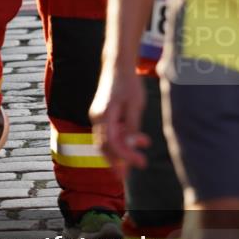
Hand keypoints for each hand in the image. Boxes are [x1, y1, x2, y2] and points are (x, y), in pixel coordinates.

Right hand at [90, 62, 149, 177]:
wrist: (117, 64)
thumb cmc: (128, 82)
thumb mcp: (136, 104)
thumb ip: (132, 125)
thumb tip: (132, 144)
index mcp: (104, 115)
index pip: (112, 144)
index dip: (126, 157)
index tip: (140, 163)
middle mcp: (97, 117)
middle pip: (105, 147)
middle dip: (118, 162)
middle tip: (131, 173)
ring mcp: (97, 116)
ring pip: (107, 141)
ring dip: (123, 150)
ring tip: (141, 155)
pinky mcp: (102, 114)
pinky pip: (109, 133)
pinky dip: (122, 139)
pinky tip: (138, 139)